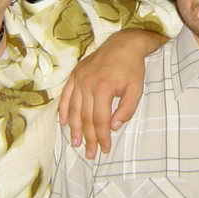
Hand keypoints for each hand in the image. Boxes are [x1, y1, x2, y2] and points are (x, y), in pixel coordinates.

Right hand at [58, 30, 162, 157]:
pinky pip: (65, 95)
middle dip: (88, 138)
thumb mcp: (136, 90)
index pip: (100, 120)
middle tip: (90, 154)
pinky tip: (62, 122)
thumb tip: (112, 127)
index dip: (102, 137)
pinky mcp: (75, 74)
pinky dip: (62, 110)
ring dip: (73, 128)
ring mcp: (79, 78)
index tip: (105, 149)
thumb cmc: (132, 68)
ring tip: (75, 143)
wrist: (124, 43)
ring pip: (73, 109)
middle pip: (85, 118)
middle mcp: (87, 84)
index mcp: (103, 88)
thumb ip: (126, 110)